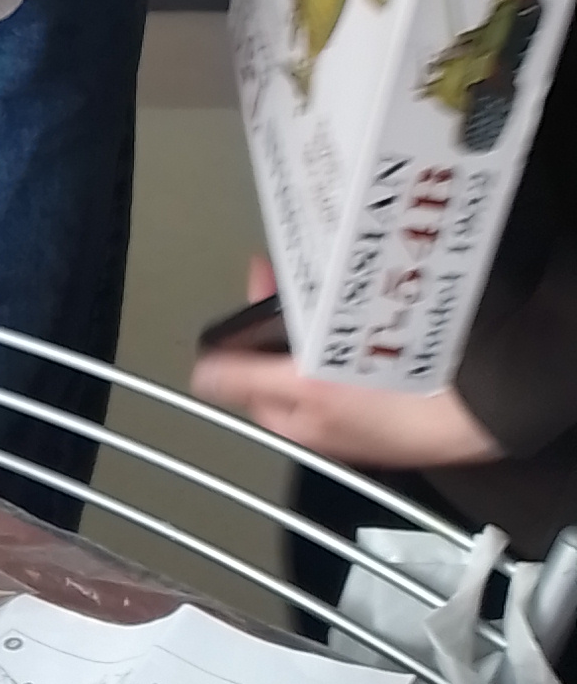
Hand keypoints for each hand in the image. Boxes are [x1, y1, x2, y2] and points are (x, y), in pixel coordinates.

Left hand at [192, 258, 503, 470]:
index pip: (250, 370)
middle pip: (290, 350)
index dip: (243, 325)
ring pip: (330, 341)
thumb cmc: (399, 409)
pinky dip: (361, 313)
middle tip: (290, 264)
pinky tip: (368, 293)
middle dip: (285, 305)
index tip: (253, 273)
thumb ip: (250, 380)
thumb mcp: (307, 389)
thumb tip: (198, 375)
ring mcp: (370, 392)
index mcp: (300, 419)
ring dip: (324, 305)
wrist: (485, 404)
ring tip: (326, 271)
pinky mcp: (405, 375)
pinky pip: (370, 337)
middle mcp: (332, 410)